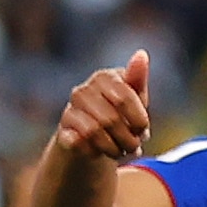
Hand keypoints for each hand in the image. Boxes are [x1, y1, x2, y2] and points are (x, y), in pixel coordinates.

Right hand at [47, 51, 152, 169]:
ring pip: (94, 133)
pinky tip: (100, 152)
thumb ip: (137, 79)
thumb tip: (141, 54)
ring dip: (114, 148)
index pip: (124, 98)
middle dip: (128, 138)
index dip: (139, 119)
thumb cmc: (121, 113)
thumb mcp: (135, 97)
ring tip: (121, 151)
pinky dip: (95, 152)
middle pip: (111, 119)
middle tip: (134, 146)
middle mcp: (82, 90)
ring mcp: (70, 110)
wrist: (94, 138)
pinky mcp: (62, 131)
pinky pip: (79, 144)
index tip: (144, 130)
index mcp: (104, 78)